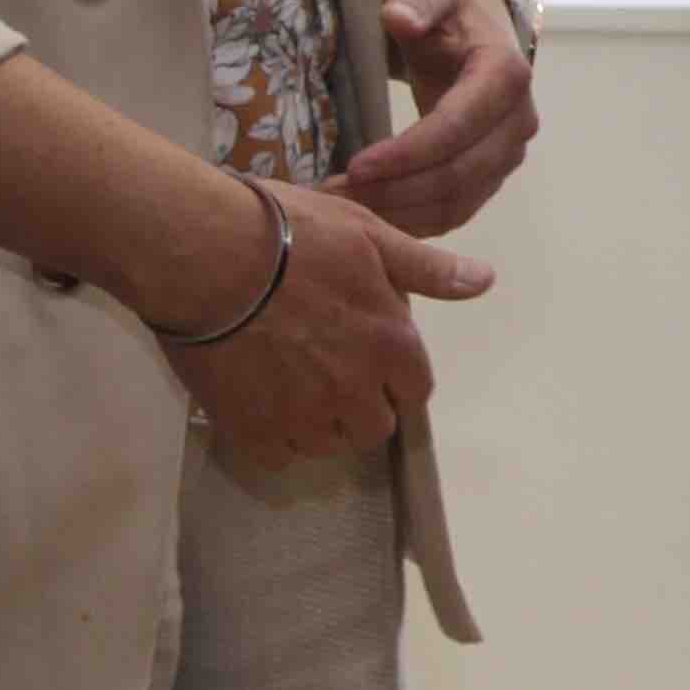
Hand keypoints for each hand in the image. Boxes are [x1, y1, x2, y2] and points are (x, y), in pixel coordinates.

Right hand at [168, 174, 493, 471]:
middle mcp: (354, 390)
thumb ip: (427, 268)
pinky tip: (258, 398)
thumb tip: (486, 281)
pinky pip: (277, 456)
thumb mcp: (369, 234)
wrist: (204, 252)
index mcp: (391, 345)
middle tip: (328, 366)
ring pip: (327, 444)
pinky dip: (273, 436)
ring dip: (318, 421)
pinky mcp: (251, 431)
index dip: (395, 373)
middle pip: (374, 427)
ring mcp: (302, 416)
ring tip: (290, 381)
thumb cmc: (291, 233)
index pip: (414, 390)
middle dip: (361, 404)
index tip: (370, 354)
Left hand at [341, 0, 540, 236]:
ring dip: (403, 213)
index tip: (357, 165)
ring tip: (346, 209)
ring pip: (459, 201)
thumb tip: (400, 18)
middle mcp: (518, 121)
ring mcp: (509, 154)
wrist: (473, 34)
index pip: (458, 126)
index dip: (408, 152)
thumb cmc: (447, 12)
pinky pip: (458, 212)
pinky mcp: (493, 176)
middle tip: (338, 195)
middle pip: (460, 173)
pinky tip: (373, 219)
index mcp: (505, 75)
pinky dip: (416, 222)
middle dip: (398, 190)